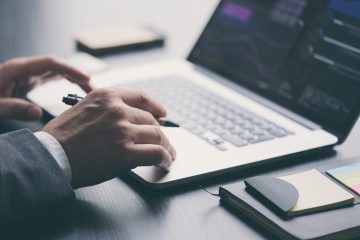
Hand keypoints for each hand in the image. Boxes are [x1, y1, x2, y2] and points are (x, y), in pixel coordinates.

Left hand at [0, 55, 91, 120]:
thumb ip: (14, 108)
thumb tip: (38, 113)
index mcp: (17, 69)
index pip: (50, 63)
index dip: (70, 69)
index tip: (87, 78)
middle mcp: (26, 69)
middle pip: (58, 67)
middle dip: (77, 75)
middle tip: (94, 90)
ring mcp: (28, 74)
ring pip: (57, 72)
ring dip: (74, 79)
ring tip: (89, 91)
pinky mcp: (29, 81)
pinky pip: (53, 78)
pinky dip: (66, 82)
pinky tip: (76, 89)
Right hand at [43, 88, 175, 188]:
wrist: (51, 156)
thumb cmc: (62, 136)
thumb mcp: (83, 108)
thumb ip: (107, 109)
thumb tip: (126, 118)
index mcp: (108, 96)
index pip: (142, 97)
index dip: (157, 107)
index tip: (163, 113)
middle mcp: (118, 110)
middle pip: (152, 120)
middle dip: (161, 133)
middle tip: (164, 142)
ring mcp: (123, 131)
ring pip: (158, 136)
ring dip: (167, 147)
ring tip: (168, 155)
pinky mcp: (126, 153)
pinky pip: (157, 154)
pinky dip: (165, 159)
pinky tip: (165, 163)